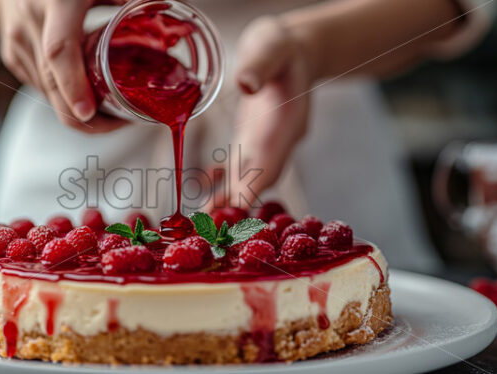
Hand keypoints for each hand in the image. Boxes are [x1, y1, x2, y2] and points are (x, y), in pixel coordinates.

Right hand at [0, 0, 126, 132]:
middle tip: (117, 124)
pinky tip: (84, 98)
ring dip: (74, 109)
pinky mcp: (13, 54)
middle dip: (82, 115)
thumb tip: (163, 8)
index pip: (59, 49)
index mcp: (57, 3)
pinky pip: (39, 85)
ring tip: (109, 114)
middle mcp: (31, 21)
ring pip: (45, 90)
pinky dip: (62, 96)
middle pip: (51, 81)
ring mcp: (18, 40)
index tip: (89, 112)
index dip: (73, 84)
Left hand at [207, 16, 314, 210]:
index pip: (272, 159)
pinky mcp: (253, 138)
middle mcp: (279, 138)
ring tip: (202, 221)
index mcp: (287, 120)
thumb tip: (245, 84)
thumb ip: (260, 65)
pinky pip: (239, 165)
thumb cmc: (282, 44)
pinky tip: (206, 184)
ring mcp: (267, 141)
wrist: (294, 47)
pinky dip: (224, 178)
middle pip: (260, 178)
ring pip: (248, 177)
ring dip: (228, 198)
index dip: (256, 186)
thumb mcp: (272, 45)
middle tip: (212, 228)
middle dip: (238, 204)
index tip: (238, 210)